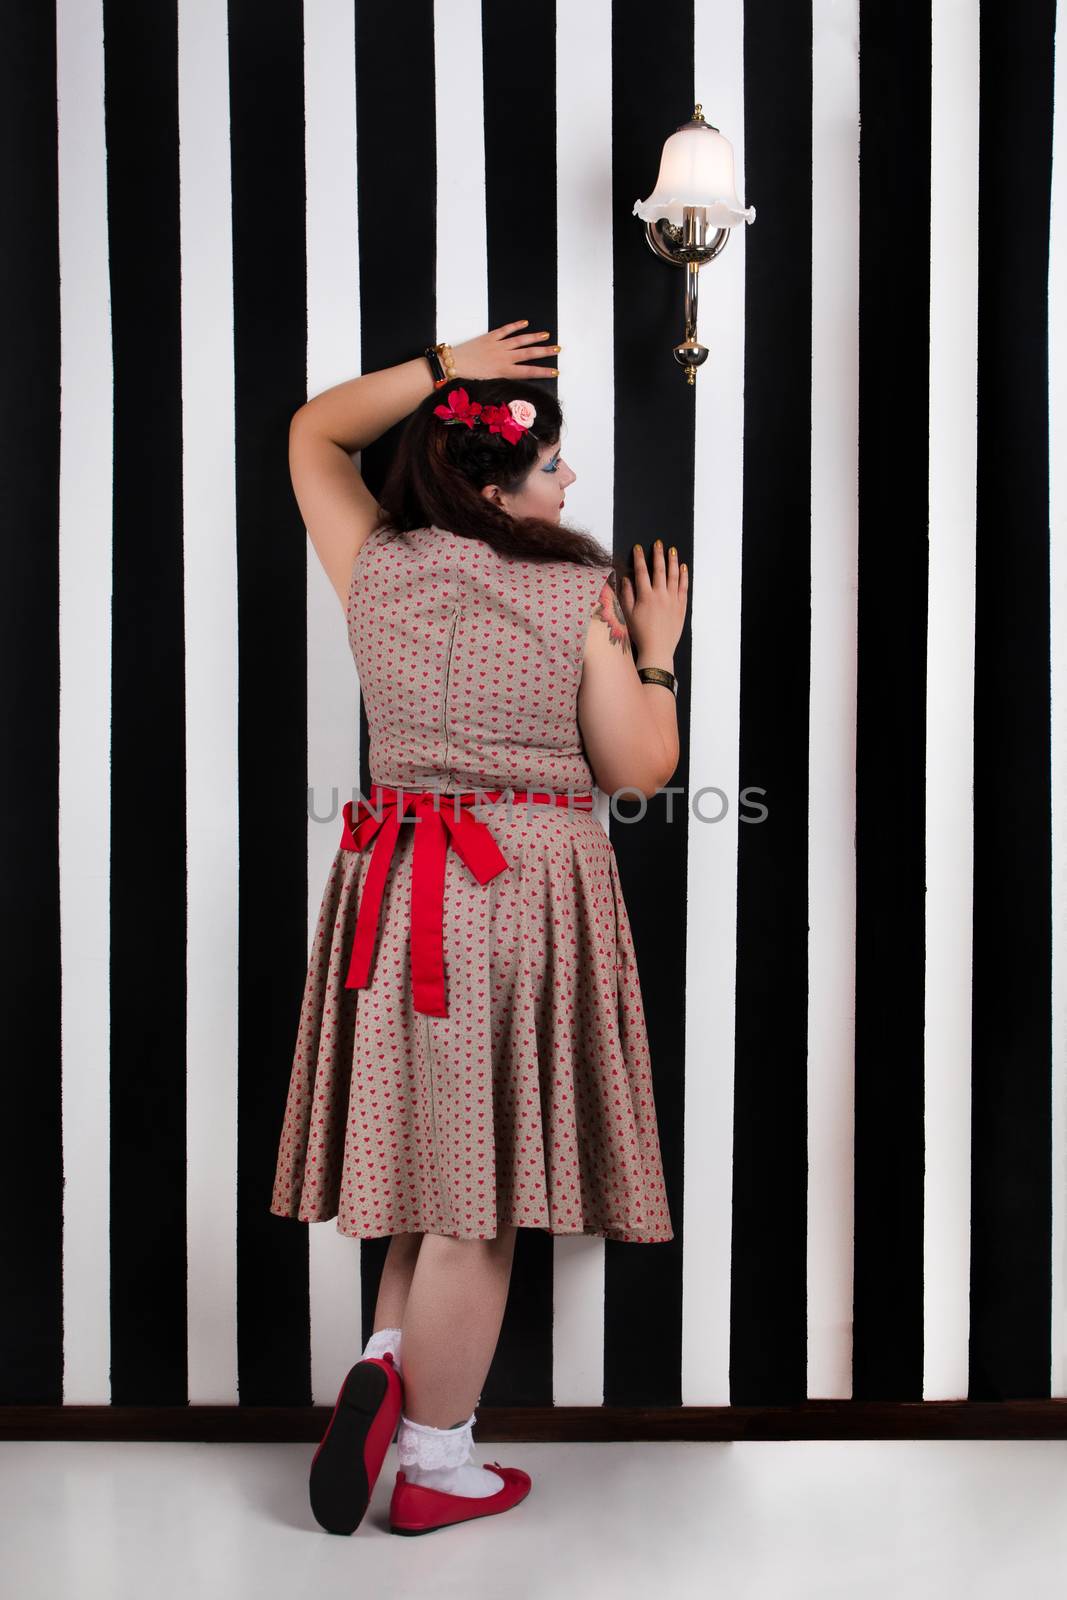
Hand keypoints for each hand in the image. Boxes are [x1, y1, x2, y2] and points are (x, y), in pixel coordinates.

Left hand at [448, 320, 560, 380]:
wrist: (452, 366)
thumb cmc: (469, 379)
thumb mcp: (489, 385)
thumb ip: (504, 381)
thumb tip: (517, 382)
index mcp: (504, 371)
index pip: (529, 372)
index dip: (544, 372)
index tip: (556, 371)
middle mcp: (504, 357)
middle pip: (529, 354)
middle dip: (545, 351)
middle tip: (558, 349)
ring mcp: (498, 345)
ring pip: (521, 340)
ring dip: (535, 337)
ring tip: (547, 335)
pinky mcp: (490, 337)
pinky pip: (506, 330)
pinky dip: (516, 326)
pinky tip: (525, 323)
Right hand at [618, 541, 687, 660]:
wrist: (657, 649)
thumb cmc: (640, 634)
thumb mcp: (627, 615)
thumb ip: (627, 595)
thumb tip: (626, 579)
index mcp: (645, 596)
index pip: (641, 572)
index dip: (639, 558)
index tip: (638, 547)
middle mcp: (660, 595)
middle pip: (659, 570)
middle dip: (658, 555)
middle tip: (658, 543)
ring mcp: (672, 601)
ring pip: (673, 576)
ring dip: (673, 561)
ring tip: (672, 550)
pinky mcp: (681, 607)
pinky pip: (683, 588)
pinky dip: (684, 577)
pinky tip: (683, 568)